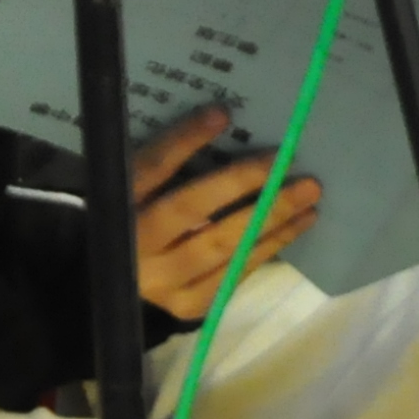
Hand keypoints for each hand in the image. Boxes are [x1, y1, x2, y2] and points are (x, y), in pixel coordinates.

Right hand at [130, 106, 317, 320]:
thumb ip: (168, 159)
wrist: (110, 277)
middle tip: (287, 161)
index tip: (223, 114)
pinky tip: (293, 228)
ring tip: (309, 200)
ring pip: (221, 248)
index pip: (151, 166)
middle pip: (192, 209)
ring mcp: (161, 282)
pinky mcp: (184, 305)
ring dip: (270, 221)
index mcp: (115, 203)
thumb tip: (223, 120)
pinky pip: (232, 276)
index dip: (186, 140)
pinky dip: (265, 250)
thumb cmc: (132, 215)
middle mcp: (135, 245)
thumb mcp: (135, 183)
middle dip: (243, 183)